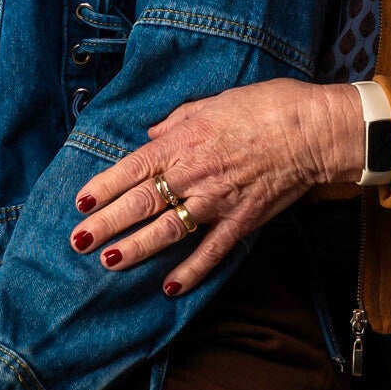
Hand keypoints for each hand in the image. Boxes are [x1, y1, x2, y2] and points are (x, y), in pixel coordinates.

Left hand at [70, 81, 364, 293]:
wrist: (312, 129)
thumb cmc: (265, 106)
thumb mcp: (213, 102)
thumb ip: (178, 121)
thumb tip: (152, 135)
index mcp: (183, 142)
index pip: (132, 168)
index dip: (103, 186)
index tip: (81, 203)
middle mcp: (193, 174)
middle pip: (140, 203)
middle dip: (106, 224)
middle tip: (78, 241)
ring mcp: (216, 201)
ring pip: (167, 231)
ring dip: (135, 249)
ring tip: (108, 263)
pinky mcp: (241, 222)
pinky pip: (210, 252)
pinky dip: (190, 272)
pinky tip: (169, 287)